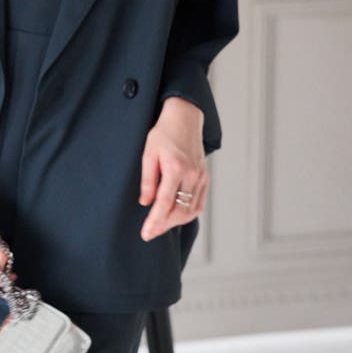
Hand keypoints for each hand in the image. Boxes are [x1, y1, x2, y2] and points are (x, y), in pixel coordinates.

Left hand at [139, 97, 208, 240]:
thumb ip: (148, 180)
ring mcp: (201, 177)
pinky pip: (199, 203)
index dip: (155, 222)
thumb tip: (146, 203)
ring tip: (160, 225)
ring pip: (190, 210)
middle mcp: (192, 175)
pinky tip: (176, 216)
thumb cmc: (164, 134)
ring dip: (175, 222)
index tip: (146, 233)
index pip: (165, 203)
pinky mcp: (205, 178)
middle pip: (179, 211)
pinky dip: (188, 214)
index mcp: (176, 168)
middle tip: (150, 233)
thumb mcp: (149, 153)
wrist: (184, 119)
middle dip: (164, 226)